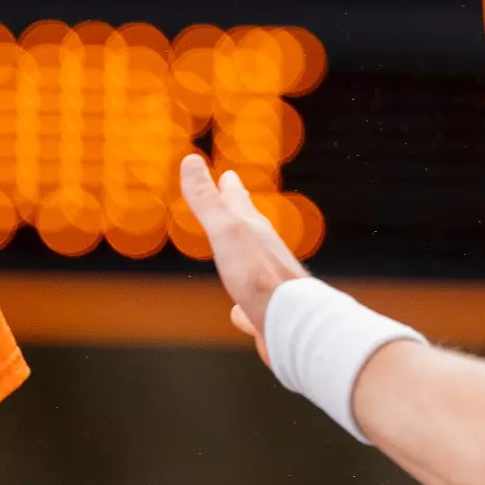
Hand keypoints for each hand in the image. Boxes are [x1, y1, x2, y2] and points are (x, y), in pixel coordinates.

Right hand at [177, 155, 308, 347]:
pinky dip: (241, 306)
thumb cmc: (259, 277)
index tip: (227, 175)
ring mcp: (267, 284)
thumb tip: (191, 159)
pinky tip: (238, 313)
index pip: (238, 202)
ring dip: (242, 255)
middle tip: (234, 201)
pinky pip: (250, 305)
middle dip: (239, 215)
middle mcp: (264, 254)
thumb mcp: (226, 232)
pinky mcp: (267, 313)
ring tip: (234, 253)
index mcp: (254, 231)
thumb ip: (208, 201)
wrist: (293, 325)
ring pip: (252, 265)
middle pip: (250, 229)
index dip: (229, 188)